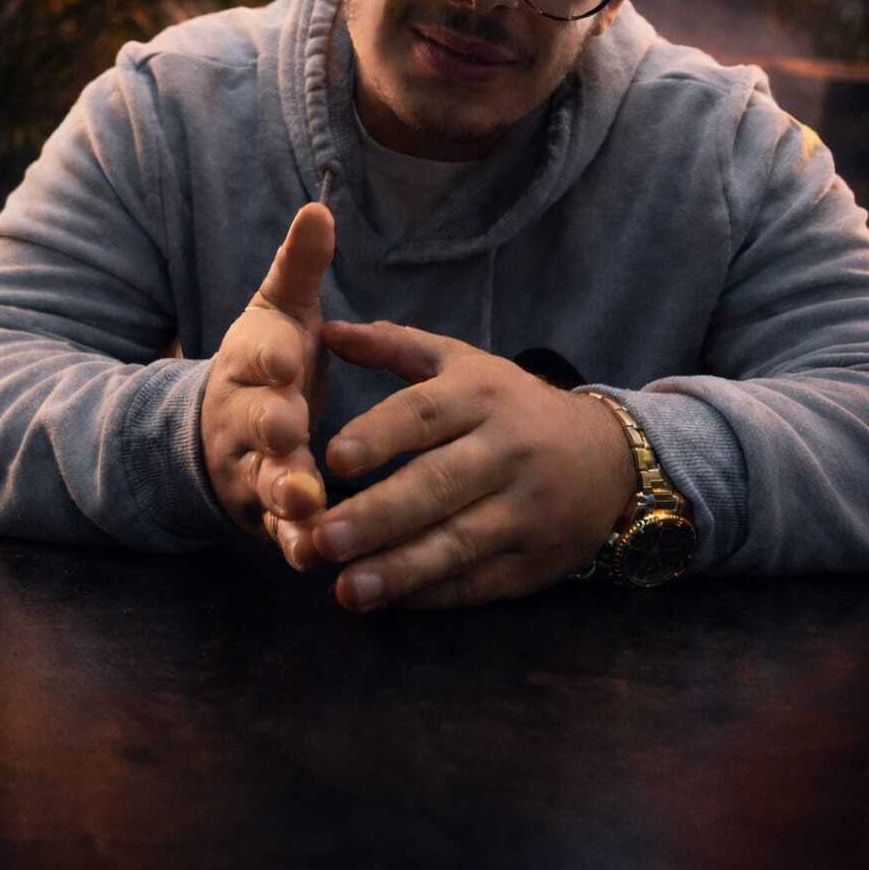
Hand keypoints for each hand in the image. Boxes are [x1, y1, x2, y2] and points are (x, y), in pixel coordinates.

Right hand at [200, 203, 335, 556]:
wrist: (218, 427)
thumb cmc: (268, 359)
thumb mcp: (278, 309)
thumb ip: (299, 266)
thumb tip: (320, 207)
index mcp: (253, 359)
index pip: (257, 353)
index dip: (270, 356)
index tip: (288, 355)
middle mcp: (245, 414)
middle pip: (257, 420)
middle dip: (271, 424)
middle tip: (292, 426)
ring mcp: (250, 467)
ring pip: (264, 480)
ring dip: (284, 492)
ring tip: (307, 504)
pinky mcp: (263, 513)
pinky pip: (275, 530)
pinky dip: (292, 541)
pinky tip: (312, 553)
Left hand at [299, 321, 636, 610]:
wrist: (609, 456)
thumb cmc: (513, 405)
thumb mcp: (463, 364)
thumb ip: (394, 346)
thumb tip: (328, 330)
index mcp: (481, 396)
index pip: (425, 414)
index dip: (380, 436)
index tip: (333, 459)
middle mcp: (506, 450)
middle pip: (438, 485)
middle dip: (378, 515)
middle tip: (322, 538)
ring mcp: (526, 510)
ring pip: (459, 542)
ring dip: (400, 569)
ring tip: (346, 588)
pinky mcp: (538, 561)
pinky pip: (481, 582)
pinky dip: (433, 594)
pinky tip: (388, 602)